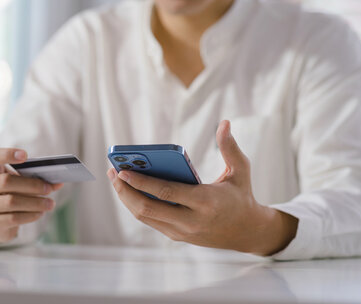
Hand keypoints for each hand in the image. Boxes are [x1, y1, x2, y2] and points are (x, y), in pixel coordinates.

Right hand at [0, 148, 63, 242]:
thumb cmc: (7, 193)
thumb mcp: (16, 181)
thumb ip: (34, 178)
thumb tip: (58, 182)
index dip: (7, 154)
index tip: (25, 156)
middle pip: (6, 182)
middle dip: (31, 185)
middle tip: (49, 188)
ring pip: (11, 202)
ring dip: (35, 202)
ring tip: (50, 203)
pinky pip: (13, 218)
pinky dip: (30, 214)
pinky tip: (40, 212)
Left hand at [108, 120, 297, 255]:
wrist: (247, 231)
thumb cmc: (242, 195)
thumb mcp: (241, 170)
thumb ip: (229, 147)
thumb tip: (223, 123)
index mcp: (206, 202)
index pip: (166, 193)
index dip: (142, 183)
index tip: (122, 171)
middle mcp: (191, 220)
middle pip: (148, 208)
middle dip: (126, 191)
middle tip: (113, 172)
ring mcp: (182, 231)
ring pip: (145, 217)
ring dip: (127, 199)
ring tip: (116, 179)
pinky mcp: (177, 236)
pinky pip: (151, 221)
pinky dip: (137, 206)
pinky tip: (129, 190)